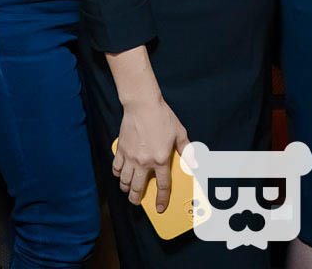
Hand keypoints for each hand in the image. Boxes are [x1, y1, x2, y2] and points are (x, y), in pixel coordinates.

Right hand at [114, 96, 190, 212]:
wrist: (142, 104)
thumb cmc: (162, 117)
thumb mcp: (179, 133)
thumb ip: (187, 150)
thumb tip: (194, 162)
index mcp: (160, 159)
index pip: (162, 185)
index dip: (161, 199)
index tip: (160, 207)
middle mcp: (144, 162)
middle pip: (138, 188)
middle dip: (137, 199)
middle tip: (137, 202)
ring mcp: (131, 157)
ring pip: (125, 181)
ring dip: (126, 189)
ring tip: (128, 190)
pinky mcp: (121, 150)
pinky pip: (116, 168)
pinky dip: (117, 174)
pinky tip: (120, 174)